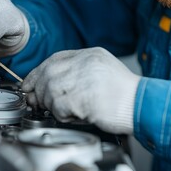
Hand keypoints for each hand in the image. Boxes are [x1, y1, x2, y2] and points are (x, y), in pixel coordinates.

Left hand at [21, 47, 140, 133]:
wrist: (142, 104)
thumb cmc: (124, 95)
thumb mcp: (102, 73)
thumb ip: (78, 73)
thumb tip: (49, 85)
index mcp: (90, 55)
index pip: (54, 60)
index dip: (38, 73)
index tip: (29, 85)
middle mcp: (85, 62)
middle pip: (48, 74)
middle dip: (39, 91)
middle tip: (39, 103)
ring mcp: (82, 77)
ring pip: (50, 91)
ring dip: (53, 105)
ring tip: (69, 111)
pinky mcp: (80, 96)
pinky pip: (58, 107)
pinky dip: (62, 115)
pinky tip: (76, 115)